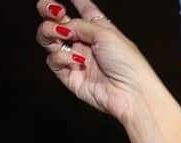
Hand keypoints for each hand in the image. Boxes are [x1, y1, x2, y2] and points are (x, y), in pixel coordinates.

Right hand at [36, 1, 180, 142]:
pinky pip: (54, 60)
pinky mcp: (70, 75)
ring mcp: (76, 58)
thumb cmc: (128, 64)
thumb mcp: (105, 34)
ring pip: (49, 39)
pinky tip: (78, 62)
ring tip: (62, 34)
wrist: (131, 94)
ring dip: (50, 31)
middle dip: (49, 12)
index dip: (76, 0)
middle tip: (52, 11)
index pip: (84, 9)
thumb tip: (62, 25)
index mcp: (100, 29)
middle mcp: (87, 42)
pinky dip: (62, 57)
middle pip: (59, 22)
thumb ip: (80, 25)